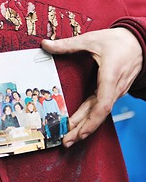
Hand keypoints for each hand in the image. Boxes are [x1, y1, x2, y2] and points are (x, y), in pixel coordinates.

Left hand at [41, 28, 142, 147]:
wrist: (137, 41)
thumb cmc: (117, 41)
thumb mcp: (90, 39)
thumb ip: (67, 44)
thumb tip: (45, 44)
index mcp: (110, 75)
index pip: (103, 104)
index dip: (92, 121)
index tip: (78, 131)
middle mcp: (115, 87)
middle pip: (99, 114)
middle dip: (83, 130)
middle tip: (66, 142)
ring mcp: (116, 90)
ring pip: (100, 111)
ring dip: (86, 125)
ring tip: (70, 137)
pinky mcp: (115, 90)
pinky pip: (102, 106)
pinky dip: (92, 116)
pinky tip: (81, 124)